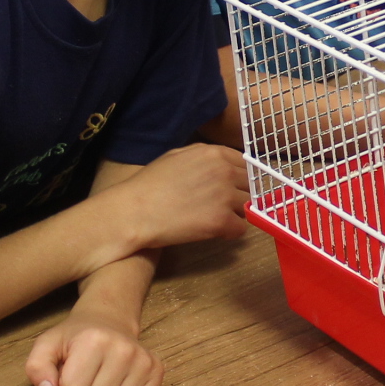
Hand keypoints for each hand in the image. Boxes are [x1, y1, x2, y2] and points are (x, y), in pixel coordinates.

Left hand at [24, 305, 164, 385]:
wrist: (109, 319)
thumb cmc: (74, 338)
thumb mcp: (47, 345)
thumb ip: (38, 368)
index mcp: (93, 341)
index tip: (71, 372)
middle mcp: (123, 349)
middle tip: (87, 381)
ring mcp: (144, 361)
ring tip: (102, 384)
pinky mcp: (157, 371)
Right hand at [116, 144, 248, 250]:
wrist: (135, 211)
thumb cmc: (149, 184)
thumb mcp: (177, 156)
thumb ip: (204, 157)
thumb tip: (222, 164)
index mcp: (214, 153)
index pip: (245, 164)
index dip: (239, 178)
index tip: (233, 187)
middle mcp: (224, 172)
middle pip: (250, 186)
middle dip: (239, 195)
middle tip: (223, 206)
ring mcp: (225, 196)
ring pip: (248, 207)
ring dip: (236, 214)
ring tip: (217, 219)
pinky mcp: (221, 221)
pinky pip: (241, 229)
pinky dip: (231, 232)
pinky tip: (216, 232)